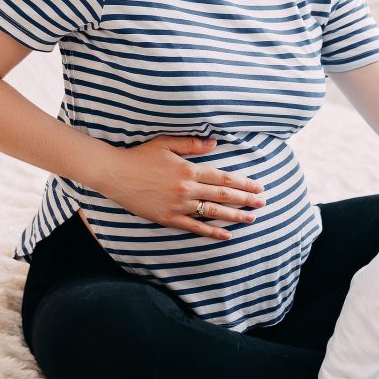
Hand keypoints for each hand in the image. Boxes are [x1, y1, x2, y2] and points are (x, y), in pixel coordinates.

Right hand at [93, 136, 265, 239]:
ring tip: (251, 218)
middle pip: (223, 196)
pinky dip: (212, 232)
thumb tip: (215, 144)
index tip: (259, 186)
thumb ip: (192, 144)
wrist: (114, 173)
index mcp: (188, 169)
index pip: (223, 178)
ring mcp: (178, 205)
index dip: (243, 183)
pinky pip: (194, 227)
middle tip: (263, 203)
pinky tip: (226, 235)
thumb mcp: (166, 143)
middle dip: (246, 199)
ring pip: (213, 213)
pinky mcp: (168, 218)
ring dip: (234, 216)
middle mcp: (186, 188)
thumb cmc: (139, 155)